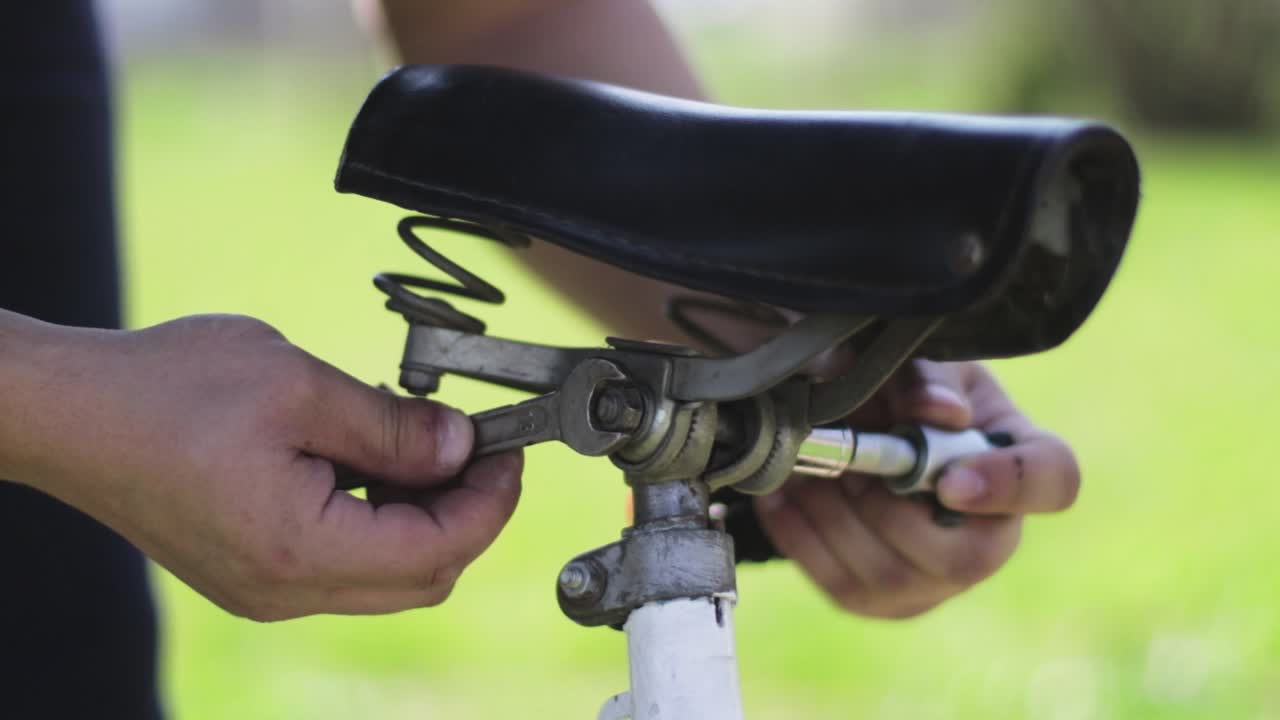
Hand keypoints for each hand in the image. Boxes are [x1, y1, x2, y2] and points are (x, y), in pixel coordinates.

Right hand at [10, 314, 520, 620]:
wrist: (71, 413)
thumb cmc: (164, 390)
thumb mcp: (298, 385)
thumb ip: (392, 426)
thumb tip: (461, 445)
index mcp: (299, 548)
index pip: (437, 551)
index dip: (491, 502)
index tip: (509, 451)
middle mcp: (284, 589)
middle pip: (421, 578)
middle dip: (468, 515)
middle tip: (481, 448)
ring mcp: (265, 589)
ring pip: (386, 576)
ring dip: (424, 518)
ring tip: (424, 445)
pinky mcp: (252, 572)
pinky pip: (344, 564)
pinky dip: (380, 522)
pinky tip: (375, 463)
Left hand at [752, 360, 1078, 618]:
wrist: (857, 432)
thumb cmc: (905, 392)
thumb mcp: (918, 364)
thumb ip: (925, 376)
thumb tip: (935, 410)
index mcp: (1022, 458)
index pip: (1053, 481)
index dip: (1009, 486)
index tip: (950, 479)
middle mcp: (993, 535)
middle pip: (961, 557)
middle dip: (887, 506)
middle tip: (846, 460)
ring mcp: (939, 581)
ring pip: (891, 574)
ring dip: (836, 516)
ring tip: (809, 468)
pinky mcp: (884, 602)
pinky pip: (841, 584)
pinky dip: (802, 535)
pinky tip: (783, 493)